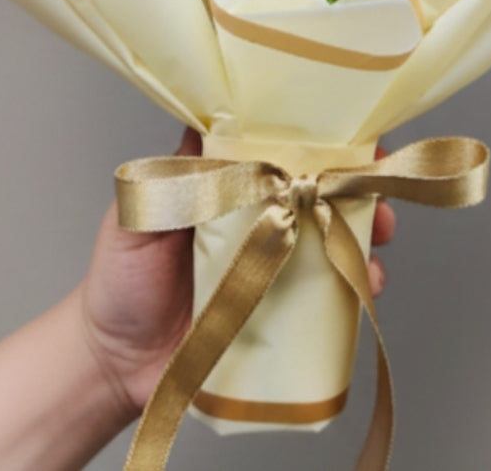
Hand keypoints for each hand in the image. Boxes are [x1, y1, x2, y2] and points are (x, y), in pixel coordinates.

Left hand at [79, 129, 396, 418]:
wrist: (111, 366)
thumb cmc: (119, 284)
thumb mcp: (137, 217)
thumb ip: (169, 177)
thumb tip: (204, 124)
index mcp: (226, 191)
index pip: (278, 153)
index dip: (315, 141)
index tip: (349, 135)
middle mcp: (256, 222)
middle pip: (316, 193)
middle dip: (355, 186)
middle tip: (375, 189)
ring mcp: (271, 268)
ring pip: (330, 240)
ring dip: (362, 232)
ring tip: (378, 235)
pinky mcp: (279, 316)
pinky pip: (326, 297)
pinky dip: (355, 286)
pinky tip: (366, 284)